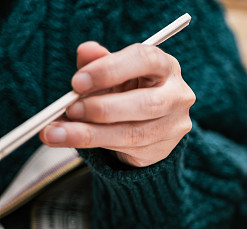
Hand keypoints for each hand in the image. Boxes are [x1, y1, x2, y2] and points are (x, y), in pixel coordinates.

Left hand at [39, 41, 195, 166]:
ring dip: (93, 133)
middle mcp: (178, 95)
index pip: (144, 61)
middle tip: (71, 109)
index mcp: (165, 65)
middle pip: (146, 104)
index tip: (77, 82)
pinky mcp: (164, 149)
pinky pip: (129, 149)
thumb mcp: (111, 71)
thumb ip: (97, 61)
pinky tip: (73, 140)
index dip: (110, 70)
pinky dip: (97, 144)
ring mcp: (174, 125)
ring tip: (59, 132)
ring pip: (135, 133)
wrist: (146, 120)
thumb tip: (86, 51)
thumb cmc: (127, 87)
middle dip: (103, 108)